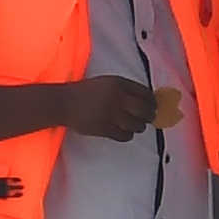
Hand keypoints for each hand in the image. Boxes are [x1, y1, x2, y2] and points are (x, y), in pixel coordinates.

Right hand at [49, 73, 167, 141]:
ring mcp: (111, 113)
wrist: (64, 103)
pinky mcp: (104, 128)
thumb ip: (124, 89)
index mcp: (119, 83)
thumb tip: (146, 100)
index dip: (152, 101)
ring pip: (137, 124)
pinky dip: (128, 135)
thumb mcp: (107, 83)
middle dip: (150, 115)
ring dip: (139, 127)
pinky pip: (124, 135)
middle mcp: (117, 97)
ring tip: (136, 126)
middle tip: (149, 118)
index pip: (145, 93)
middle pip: (144, 110)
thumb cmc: (86, 92)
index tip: (153, 105)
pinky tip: (125, 133)